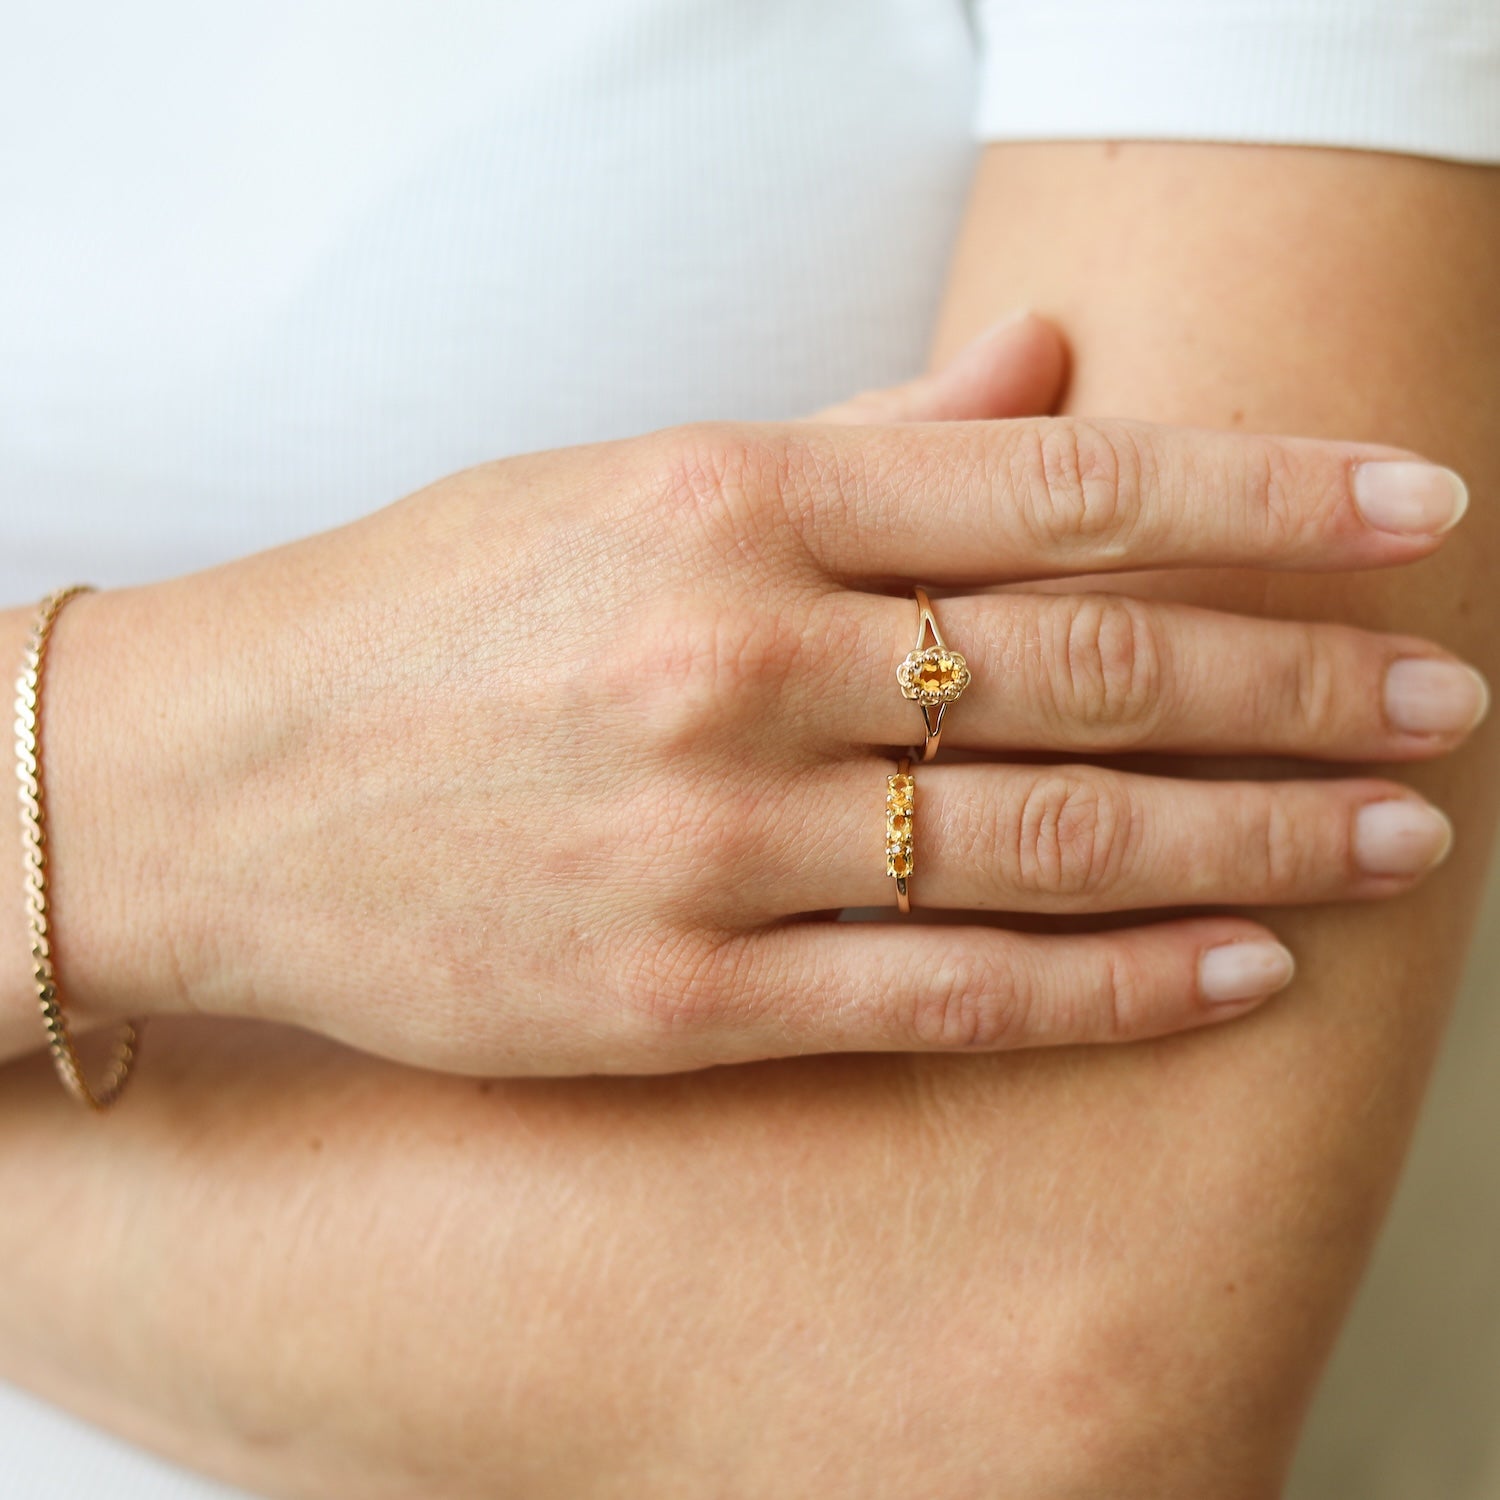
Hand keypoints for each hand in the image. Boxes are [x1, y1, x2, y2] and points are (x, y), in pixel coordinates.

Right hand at [42, 316, 1486, 1075]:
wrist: (217, 781)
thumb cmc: (423, 618)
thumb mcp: (626, 478)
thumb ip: (858, 438)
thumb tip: (1052, 372)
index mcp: (729, 497)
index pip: (1069, 487)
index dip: (1271, 501)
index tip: (1414, 520)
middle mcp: (736, 656)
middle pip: (1095, 662)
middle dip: (1304, 679)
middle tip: (1447, 698)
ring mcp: (709, 837)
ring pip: (1050, 838)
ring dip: (1251, 836)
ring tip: (1395, 836)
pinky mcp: (675, 993)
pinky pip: (944, 993)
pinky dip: (1108, 988)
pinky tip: (1234, 970)